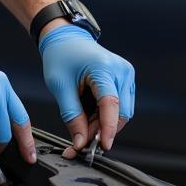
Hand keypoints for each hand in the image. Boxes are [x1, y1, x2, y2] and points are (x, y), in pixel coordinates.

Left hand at [39, 24, 134, 156]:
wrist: (66, 38)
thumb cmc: (61, 56)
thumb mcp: (60, 87)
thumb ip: (72, 116)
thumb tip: (80, 143)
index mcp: (103, 67)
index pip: (111, 104)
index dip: (107, 128)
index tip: (102, 147)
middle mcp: (120, 70)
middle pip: (120, 112)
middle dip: (102, 129)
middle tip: (81, 139)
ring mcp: (126, 73)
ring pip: (122, 112)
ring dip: (104, 123)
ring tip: (82, 121)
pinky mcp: (125, 79)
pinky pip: (121, 105)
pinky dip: (106, 115)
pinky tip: (90, 113)